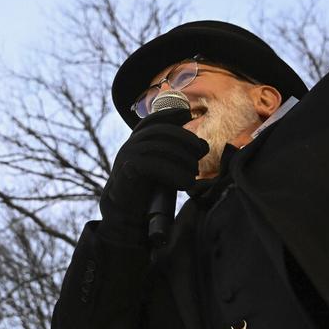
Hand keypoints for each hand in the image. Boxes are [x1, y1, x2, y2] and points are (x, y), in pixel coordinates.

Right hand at [98, 108, 207, 243]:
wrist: (126, 215)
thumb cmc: (148, 193)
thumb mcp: (164, 169)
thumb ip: (178, 156)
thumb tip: (203, 145)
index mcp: (137, 143)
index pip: (153, 120)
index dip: (170, 113)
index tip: (188, 113)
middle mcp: (130, 145)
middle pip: (161, 132)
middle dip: (185, 138)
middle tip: (201, 152)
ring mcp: (126, 156)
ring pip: (159, 146)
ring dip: (183, 158)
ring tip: (194, 174)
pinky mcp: (127, 170)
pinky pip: (152, 164)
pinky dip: (173, 172)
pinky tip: (185, 183)